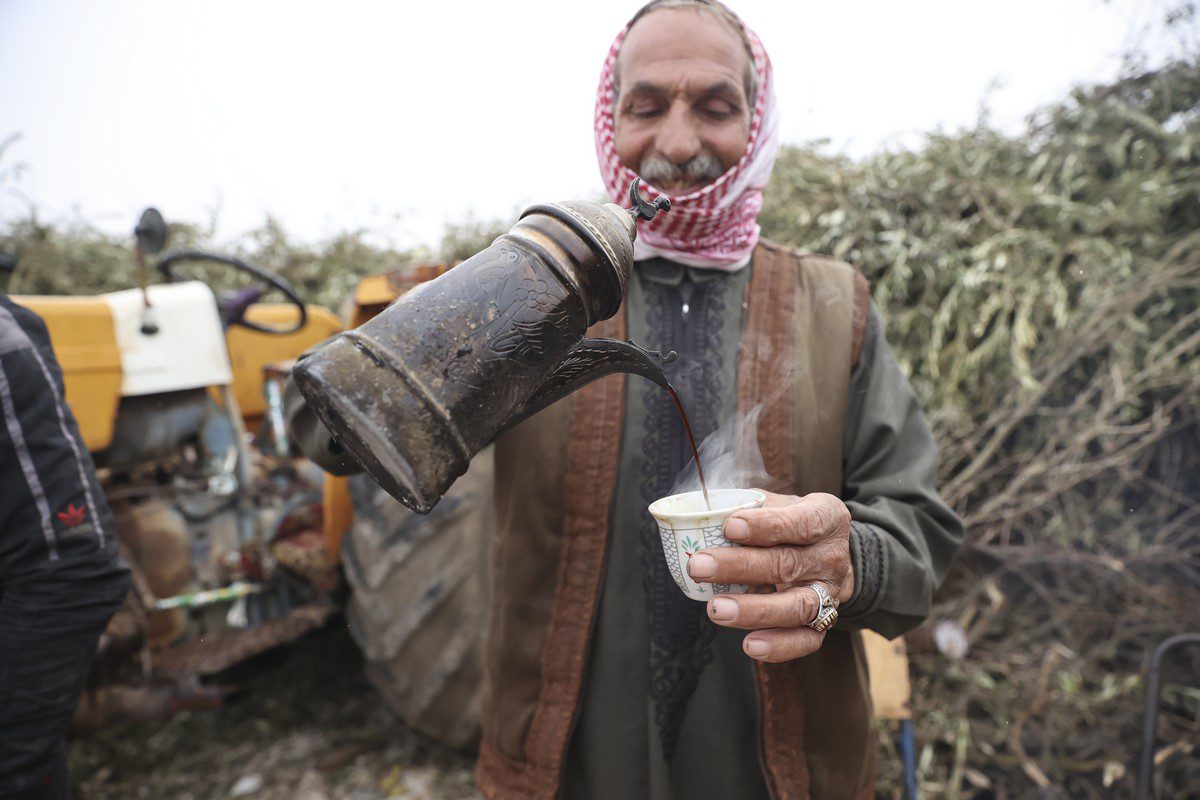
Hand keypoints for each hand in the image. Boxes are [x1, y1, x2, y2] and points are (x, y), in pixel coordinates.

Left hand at [685, 491, 853, 662]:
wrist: (831, 554)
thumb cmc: (793, 522)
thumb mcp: (781, 503)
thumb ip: (749, 503)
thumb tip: (702, 507)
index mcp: (827, 518)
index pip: (801, 522)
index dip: (766, 525)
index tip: (729, 526)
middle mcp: (831, 557)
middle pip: (787, 564)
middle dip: (739, 566)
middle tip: (699, 565)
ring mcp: (830, 593)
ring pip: (797, 606)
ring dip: (754, 610)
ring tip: (715, 609)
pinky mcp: (823, 623)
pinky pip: (806, 640)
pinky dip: (780, 646)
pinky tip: (750, 645)